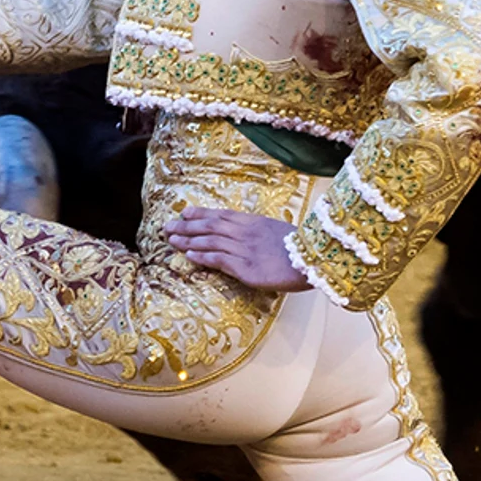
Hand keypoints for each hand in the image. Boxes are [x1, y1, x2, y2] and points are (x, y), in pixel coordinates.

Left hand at [164, 207, 310, 291]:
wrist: (314, 259)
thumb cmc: (302, 248)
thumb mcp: (279, 232)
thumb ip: (261, 233)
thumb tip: (251, 235)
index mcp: (254, 222)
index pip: (221, 215)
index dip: (201, 213)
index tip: (184, 212)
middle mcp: (245, 233)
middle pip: (209, 226)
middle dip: (186, 226)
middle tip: (166, 226)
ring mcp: (243, 250)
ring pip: (209, 241)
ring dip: (188, 240)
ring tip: (170, 240)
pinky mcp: (245, 268)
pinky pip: (219, 259)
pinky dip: (202, 256)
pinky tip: (189, 254)